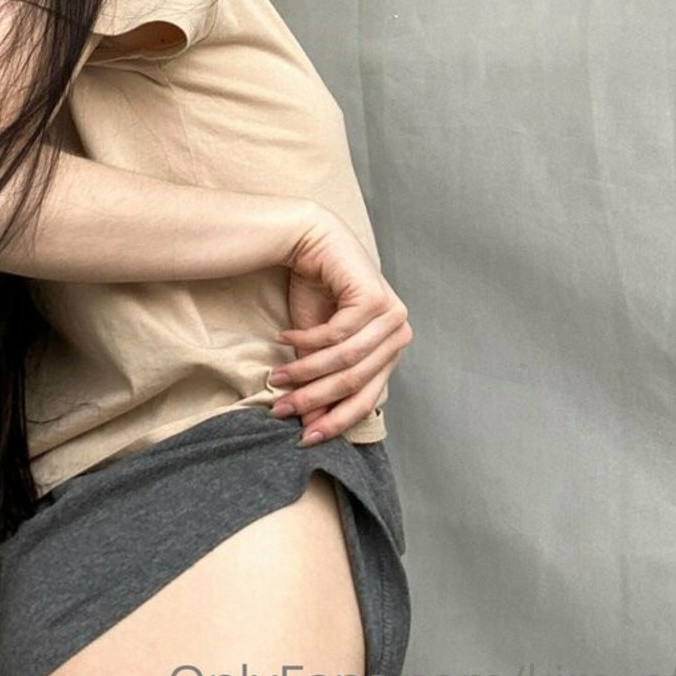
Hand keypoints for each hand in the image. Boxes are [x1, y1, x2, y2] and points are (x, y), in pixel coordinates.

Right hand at [272, 207, 411, 441]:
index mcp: (391, 348)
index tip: (304, 436)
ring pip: (345, 361)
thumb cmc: (315, 291)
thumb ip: (319, 380)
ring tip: (276, 377)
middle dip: (314, 398)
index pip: (367, 397)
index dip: (336, 420)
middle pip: (354, 381)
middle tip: (280, 408)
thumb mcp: (316, 345)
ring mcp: (391, 314)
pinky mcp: (375, 298)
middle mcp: (399, 332)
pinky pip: (338, 335)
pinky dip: (307, 341)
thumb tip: (308, 425)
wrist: (310, 239)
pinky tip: (284, 337)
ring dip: (305, 372)